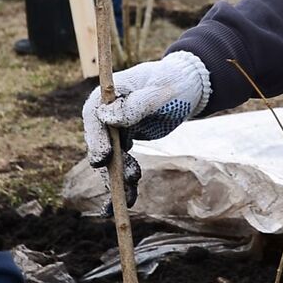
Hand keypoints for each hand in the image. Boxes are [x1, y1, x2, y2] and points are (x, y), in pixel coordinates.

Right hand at [80, 50, 209, 206]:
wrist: (188, 87)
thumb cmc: (173, 82)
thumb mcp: (159, 91)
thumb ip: (135, 104)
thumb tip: (107, 117)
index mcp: (108, 94)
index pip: (94, 116)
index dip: (96, 140)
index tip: (102, 160)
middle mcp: (106, 112)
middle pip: (99, 144)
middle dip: (110, 167)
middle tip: (122, 185)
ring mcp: (114, 129)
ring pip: (110, 159)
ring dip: (118, 180)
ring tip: (130, 198)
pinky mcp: (124, 141)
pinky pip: (121, 163)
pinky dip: (124, 182)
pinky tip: (127, 200)